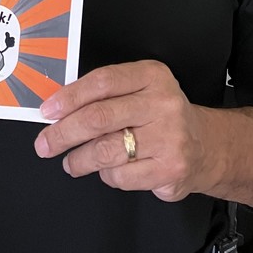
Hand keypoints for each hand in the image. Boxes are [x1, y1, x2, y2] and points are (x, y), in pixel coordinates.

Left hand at [33, 60, 211, 201]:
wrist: (206, 145)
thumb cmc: (161, 115)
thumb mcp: (141, 89)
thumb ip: (106, 93)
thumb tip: (59, 108)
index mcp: (151, 76)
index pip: (102, 82)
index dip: (69, 97)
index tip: (48, 111)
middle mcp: (162, 104)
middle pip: (99, 118)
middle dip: (64, 133)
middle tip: (45, 143)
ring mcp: (168, 138)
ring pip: (105, 150)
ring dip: (79, 159)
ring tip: (71, 162)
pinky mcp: (170, 169)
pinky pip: (121, 176)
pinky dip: (106, 175)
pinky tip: (108, 169)